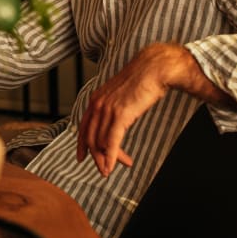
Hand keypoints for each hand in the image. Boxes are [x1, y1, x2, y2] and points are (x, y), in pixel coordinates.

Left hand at [77, 42, 196, 176]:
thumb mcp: (122, 94)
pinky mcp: (120, 114)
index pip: (83, 126)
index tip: (81, 157)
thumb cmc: (143, 79)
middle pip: (91, 139)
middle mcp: (97, 104)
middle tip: (106, 169)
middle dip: (98, 157)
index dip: (81, 144)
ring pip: (101, 143)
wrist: (154, 68)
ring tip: (123, 164)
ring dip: (110, 159)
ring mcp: (107, 109)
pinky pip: (111, 141)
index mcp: (96, 98)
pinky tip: (113, 166)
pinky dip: (112, 157)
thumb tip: (116, 120)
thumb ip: (114, 106)